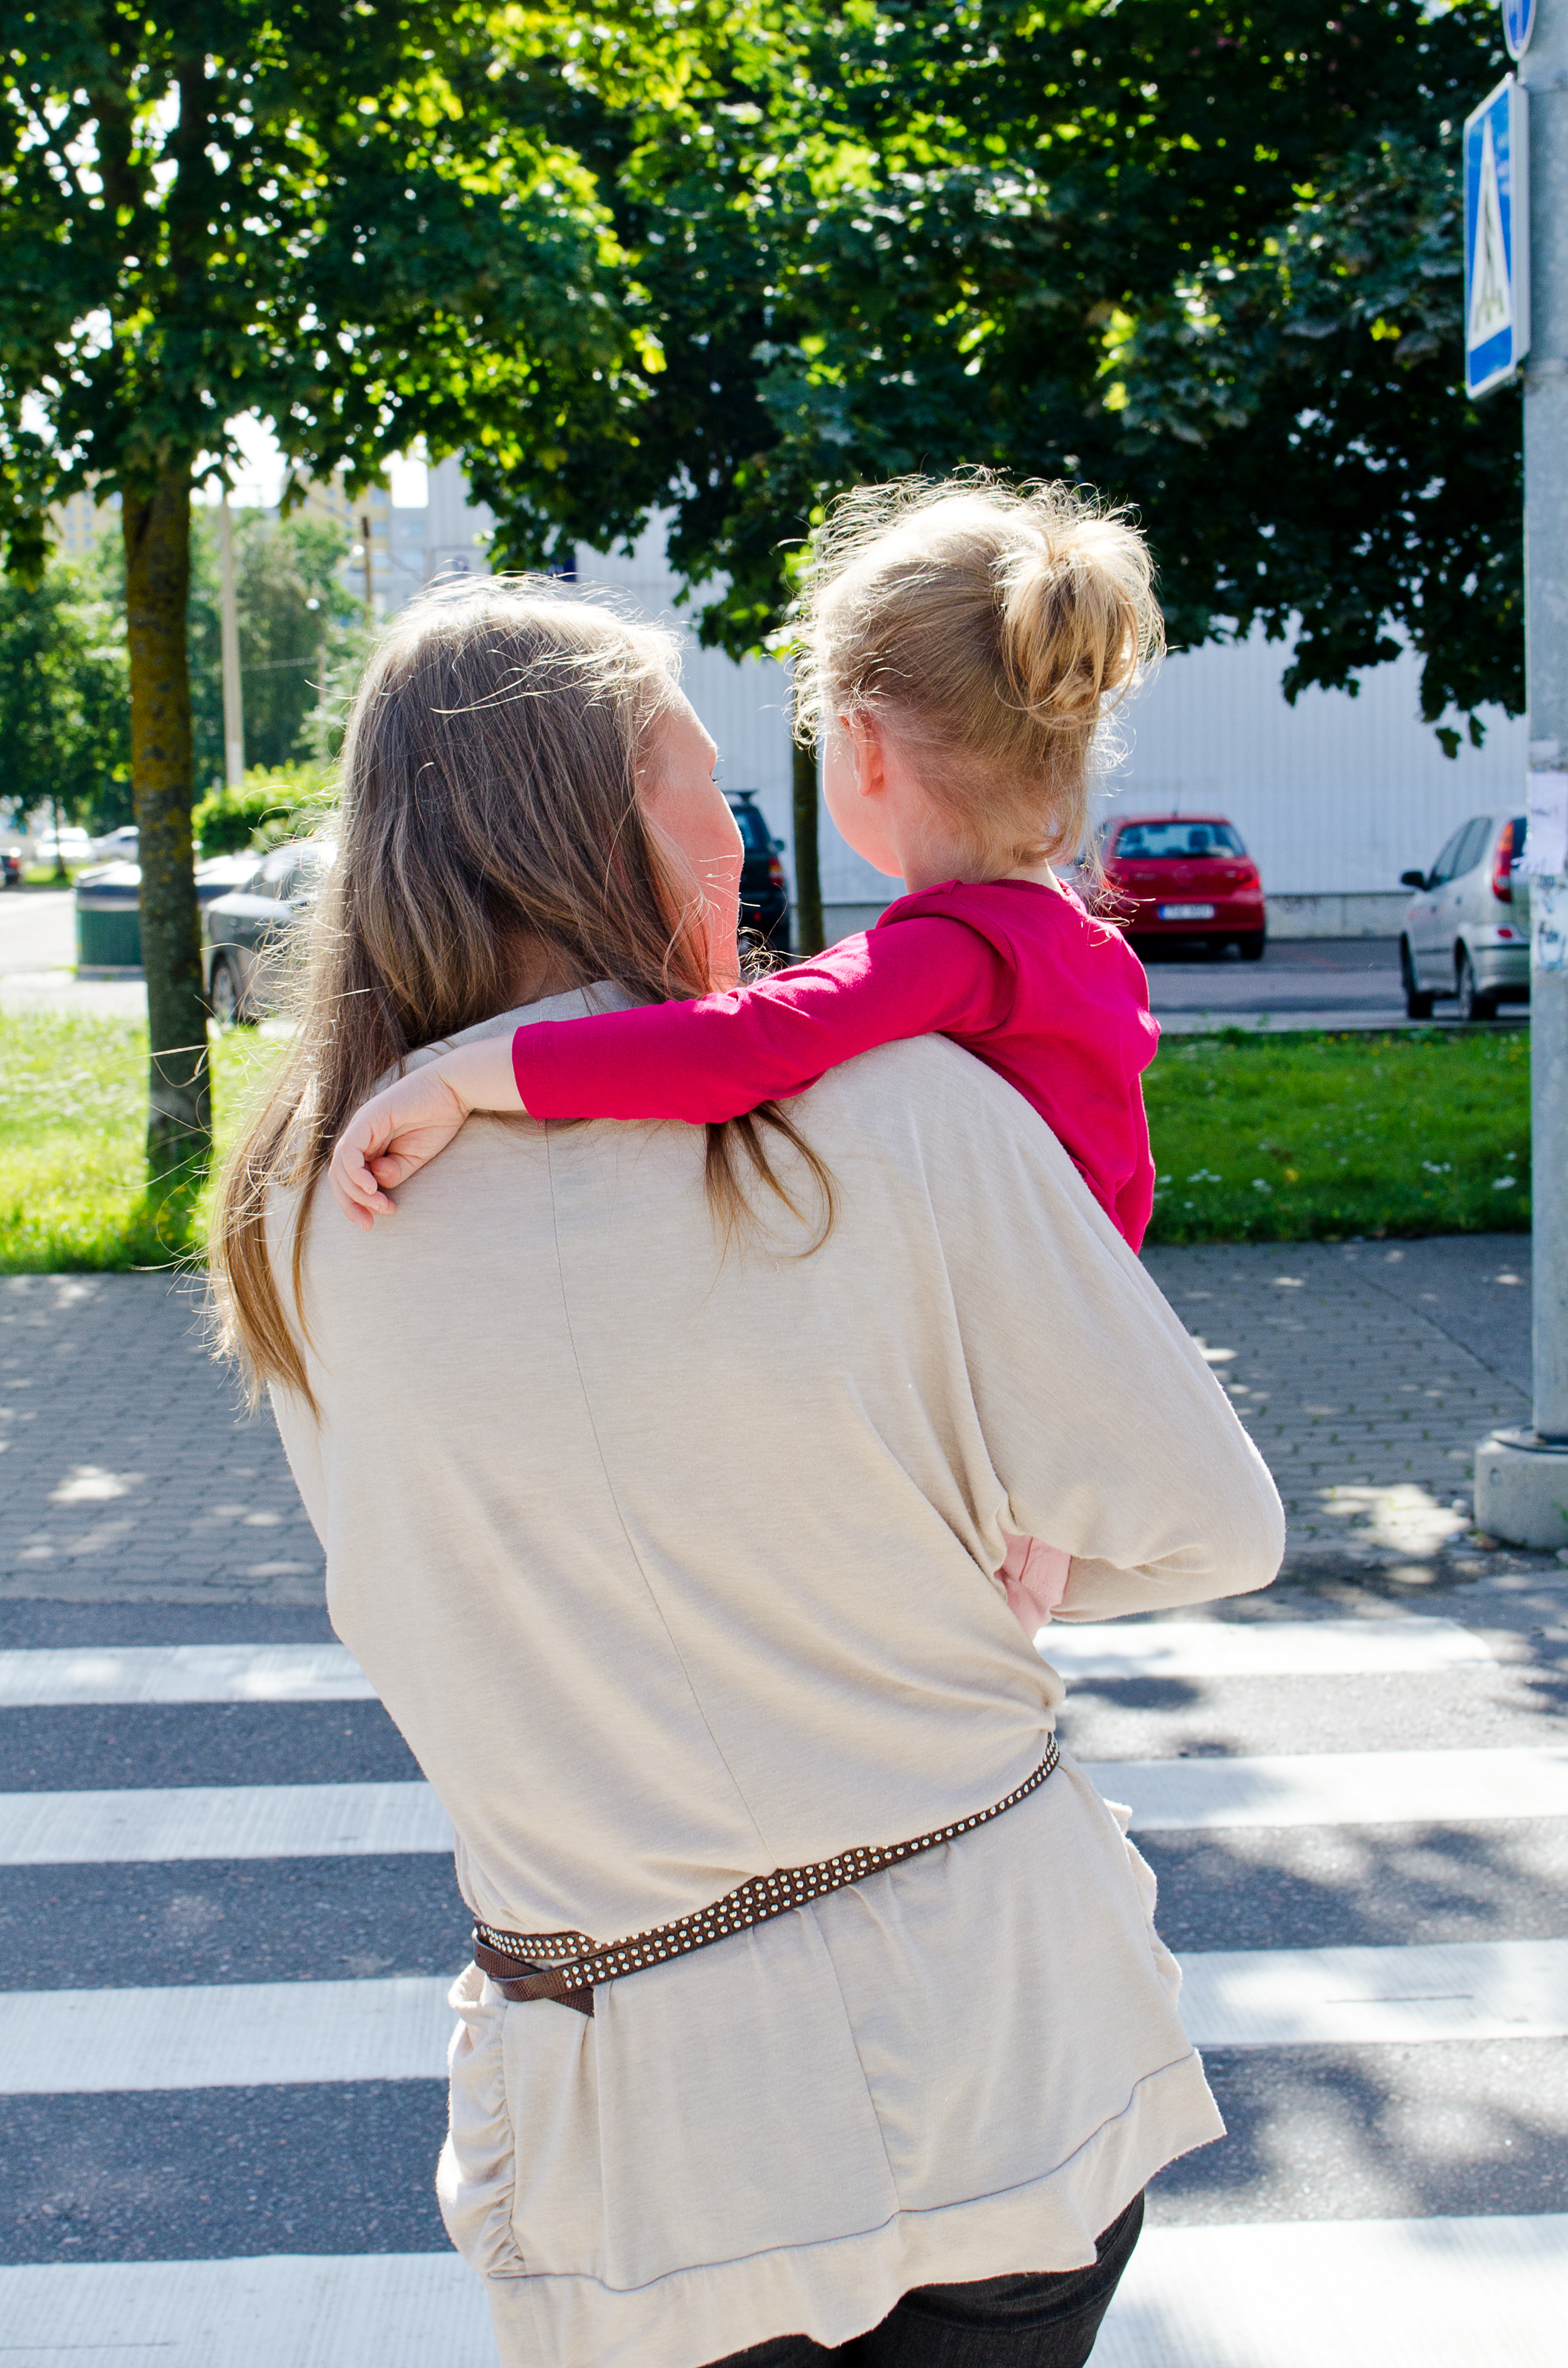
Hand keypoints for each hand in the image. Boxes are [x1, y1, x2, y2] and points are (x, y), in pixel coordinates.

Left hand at [328, 1063, 469, 1230]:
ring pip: (341, 1166)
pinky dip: (356, 1172)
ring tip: (382, 1204)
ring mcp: (361, 1126)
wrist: (453, 1092)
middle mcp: (360, 1136)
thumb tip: (374, 1183)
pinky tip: (371, 1187)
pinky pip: (350, 1150)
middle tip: (368, 1224)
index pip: (347, 1180)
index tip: (370, 1224)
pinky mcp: (367, 1118)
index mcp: (369, 1146)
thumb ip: (392, 1174)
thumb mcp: (412, 1160)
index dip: (353, 1204)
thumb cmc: (436, 1122)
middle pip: (339, 1176)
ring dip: (357, 1192)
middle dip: (350, 1204)